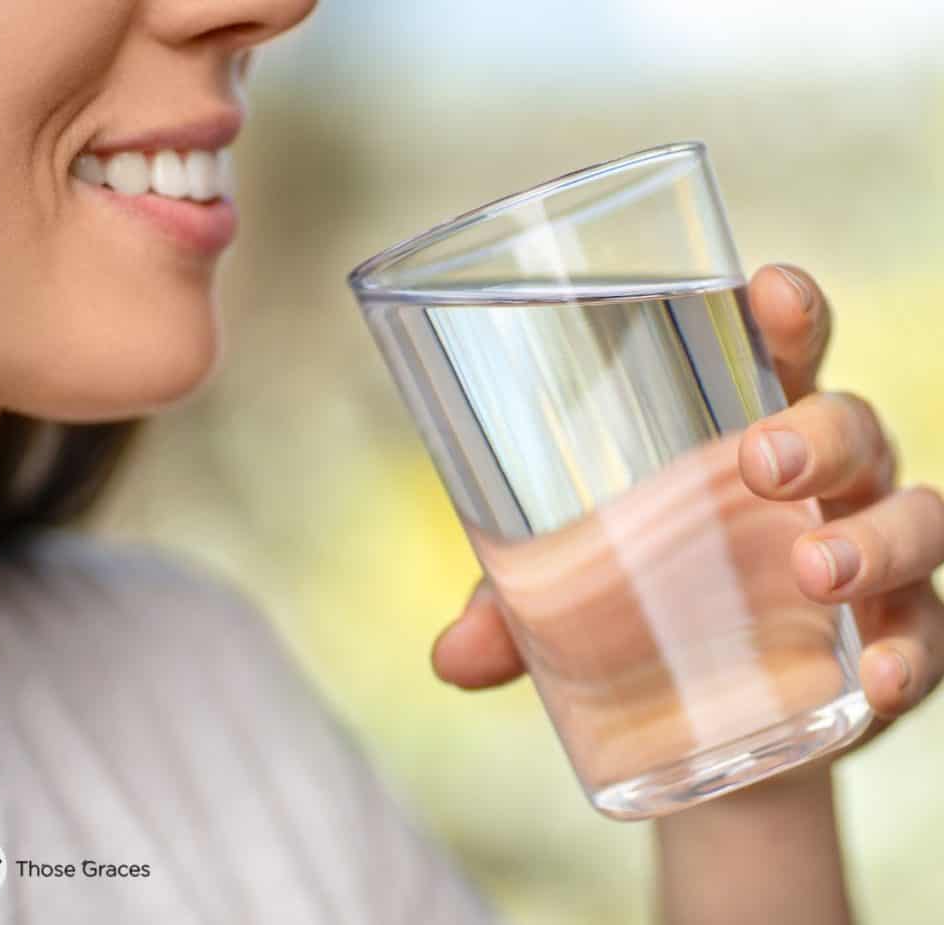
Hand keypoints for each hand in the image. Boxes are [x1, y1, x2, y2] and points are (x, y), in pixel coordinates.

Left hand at [431, 264, 943, 761]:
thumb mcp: (565, 595)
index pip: (777, 353)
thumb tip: (449, 658)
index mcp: (742, 432)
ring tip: (815, 570)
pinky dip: (912, 651)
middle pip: (850, 424)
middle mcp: (820, 481)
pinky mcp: (892, 634)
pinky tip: (880, 680)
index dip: (786, 312)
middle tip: (761, 461)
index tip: (766, 291)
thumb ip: (511, 611)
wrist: (704, 704)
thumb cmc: (638, 602)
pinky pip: (928, 631)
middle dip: (819, 431)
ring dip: (874, 535)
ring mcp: (865, 552)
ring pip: (913, 514)